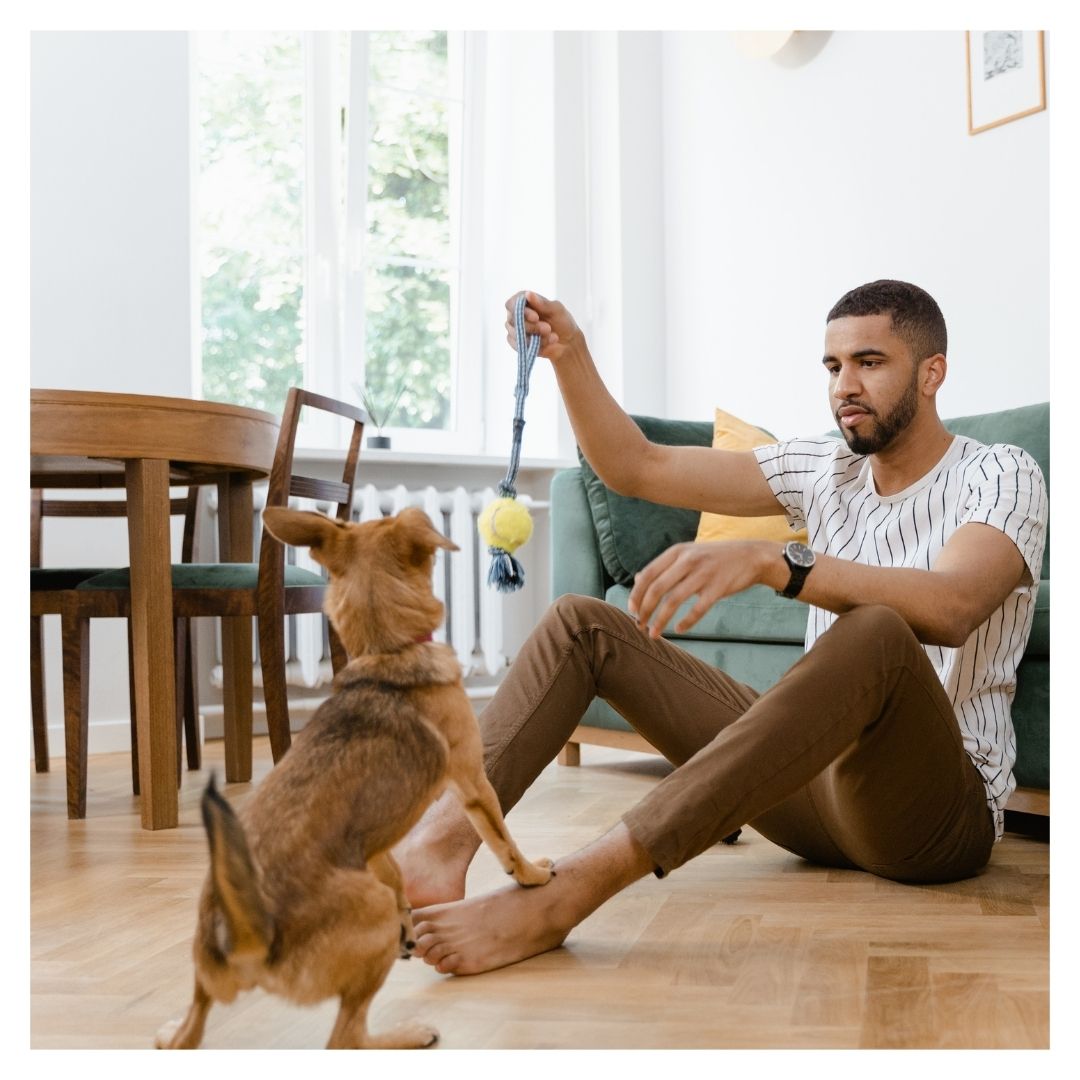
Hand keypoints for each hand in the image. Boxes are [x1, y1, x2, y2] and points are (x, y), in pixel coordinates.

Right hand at [504, 291, 582, 363]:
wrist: (568, 342)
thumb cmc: (561, 321)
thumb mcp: (556, 310)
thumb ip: (542, 303)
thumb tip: (528, 294)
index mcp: (523, 302)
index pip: (511, 304)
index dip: (520, 311)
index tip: (535, 317)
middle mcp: (515, 316)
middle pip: (513, 321)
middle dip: (532, 326)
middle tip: (548, 329)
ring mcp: (515, 331)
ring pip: (517, 335)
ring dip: (536, 336)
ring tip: (553, 337)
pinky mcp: (518, 345)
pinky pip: (521, 346)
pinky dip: (537, 345)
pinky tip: (549, 342)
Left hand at [627, 541, 772, 638]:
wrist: (751, 556)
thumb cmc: (715, 558)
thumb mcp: (687, 554)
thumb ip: (664, 566)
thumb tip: (637, 579)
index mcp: (677, 552)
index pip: (648, 574)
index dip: (636, 594)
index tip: (632, 611)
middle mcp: (688, 560)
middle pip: (657, 588)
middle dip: (644, 610)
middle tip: (639, 626)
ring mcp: (704, 573)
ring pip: (673, 600)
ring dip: (660, 620)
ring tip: (654, 634)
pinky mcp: (718, 587)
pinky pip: (697, 609)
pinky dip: (686, 622)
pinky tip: (680, 630)